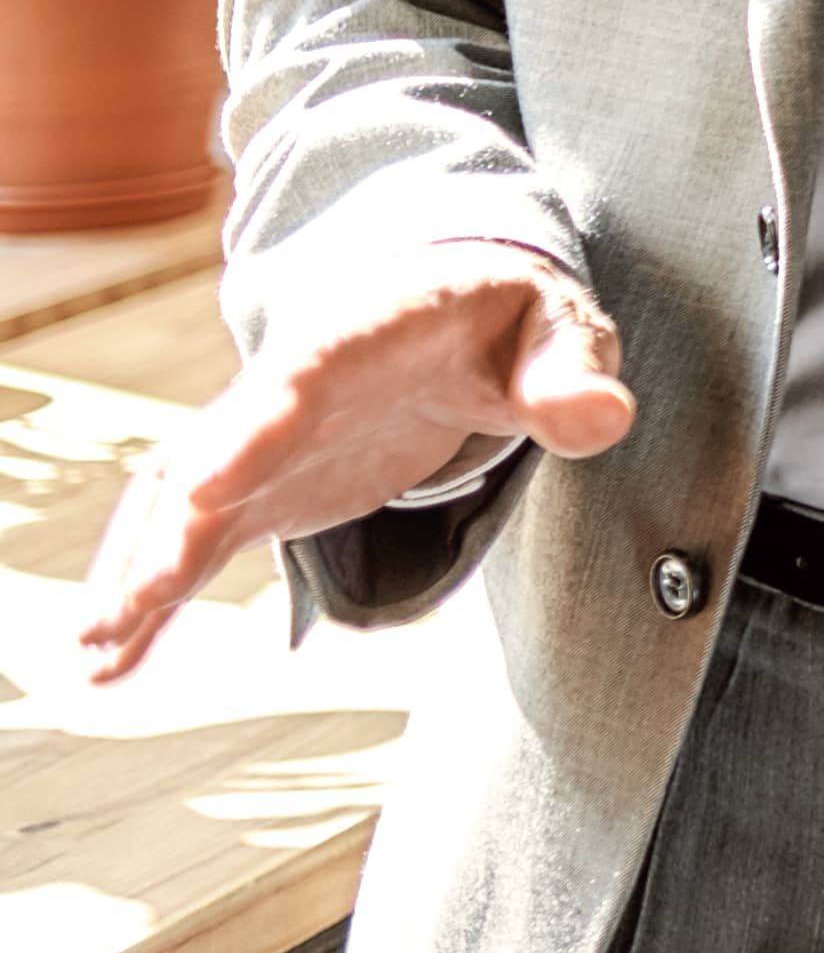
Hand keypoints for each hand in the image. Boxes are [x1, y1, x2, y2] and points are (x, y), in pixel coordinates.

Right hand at [73, 242, 630, 683]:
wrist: (456, 296)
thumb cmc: (506, 314)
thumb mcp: (556, 328)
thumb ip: (571, 372)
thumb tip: (600, 416)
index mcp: (360, 335)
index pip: (299, 382)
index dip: (254, 432)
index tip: (208, 486)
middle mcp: (288, 389)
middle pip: (215, 456)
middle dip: (168, 534)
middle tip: (128, 608)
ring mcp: (267, 441)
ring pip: (183, 505)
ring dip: (138, 573)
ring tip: (94, 652)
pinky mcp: (266, 485)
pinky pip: (197, 539)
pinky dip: (152, 593)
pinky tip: (111, 656)